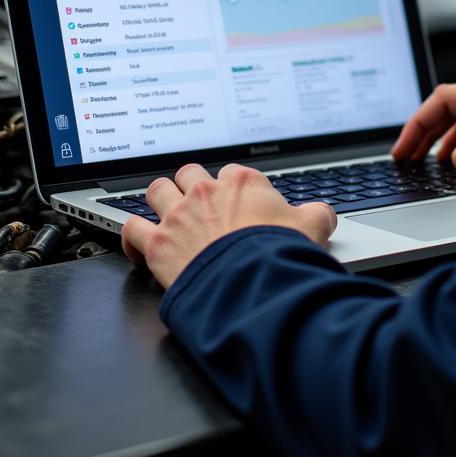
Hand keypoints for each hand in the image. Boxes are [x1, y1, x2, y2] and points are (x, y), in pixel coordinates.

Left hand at [121, 162, 336, 289]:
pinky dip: (132, 236)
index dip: (234, 189)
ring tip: (167, 215)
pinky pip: (131, 229)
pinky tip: (140, 245)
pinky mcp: (158, 243)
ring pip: (156, 190)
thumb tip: (324, 215)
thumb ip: (318, 214)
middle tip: (200, 206)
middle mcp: (206, 192)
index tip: (239, 204)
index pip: (231, 172)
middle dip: (192, 187)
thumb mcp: (314, 227)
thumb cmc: (280, 253)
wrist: (253, 284)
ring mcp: (179, 216)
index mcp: (242, 182)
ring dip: (160, 201)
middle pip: (189, 173)